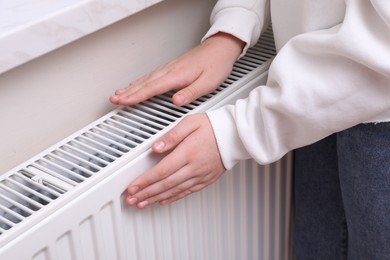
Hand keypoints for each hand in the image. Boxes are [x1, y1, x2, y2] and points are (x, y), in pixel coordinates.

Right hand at [110, 32, 243, 106]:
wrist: (220, 48)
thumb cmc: (216, 65)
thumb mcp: (209, 83)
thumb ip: (191, 93)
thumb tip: (176, 102)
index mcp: (177, 75)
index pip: (152, 88)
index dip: (136, 96)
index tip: (124, 101)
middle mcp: (170, 70)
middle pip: (144, 83)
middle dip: (127, 93)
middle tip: (114, 100)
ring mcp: (169, 68)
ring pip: (145, 79)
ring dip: (130, 87)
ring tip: (118, 94)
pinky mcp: (171, 67)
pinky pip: (151, 76)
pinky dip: (140, 81)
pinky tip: (136, 85)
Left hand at [126, 113, 224, 207]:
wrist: (234, 135)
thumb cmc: (213, 126)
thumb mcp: (190, 123)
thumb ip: (172, 135)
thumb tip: (156, 147)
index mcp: (188, 152)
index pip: (162, 170)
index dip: (145, 181)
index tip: (133, 186)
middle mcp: (194, 167)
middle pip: (165, 184)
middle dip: (146, 193)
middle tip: (132, 199)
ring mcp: (201, 175)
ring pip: (175, 191)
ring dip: (156, 198)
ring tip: (142, 203)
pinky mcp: (206, 180)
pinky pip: (187, 192)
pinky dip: (173, 198)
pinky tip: (163, 201)